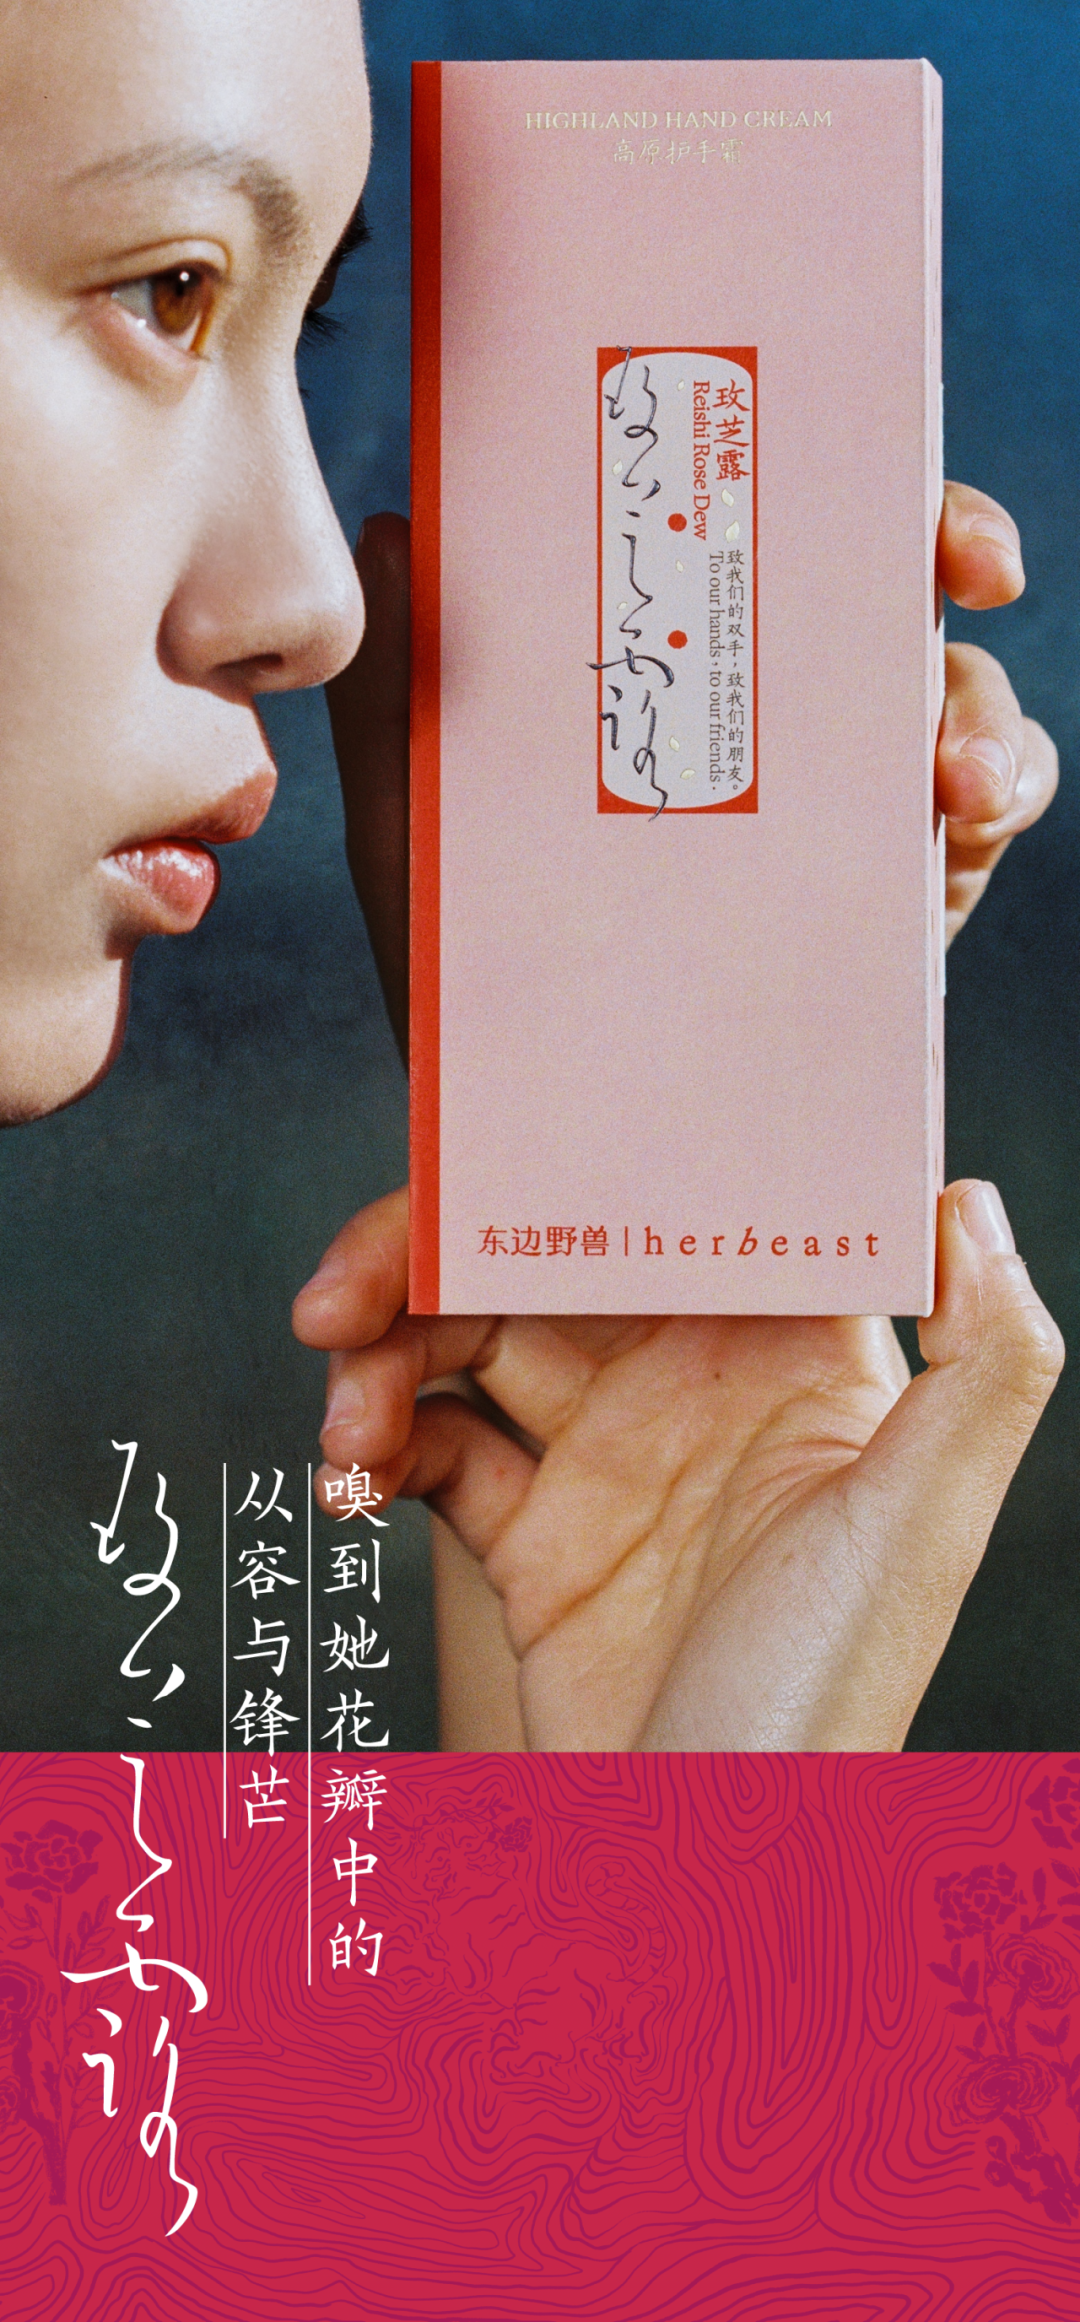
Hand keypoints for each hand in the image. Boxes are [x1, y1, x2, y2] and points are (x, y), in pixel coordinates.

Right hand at [293, 1180, 1061, 1750]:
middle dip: (428, 1254)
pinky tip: (351, 1477)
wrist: (700, 1883)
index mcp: (796, 1361)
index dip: (582, 1165)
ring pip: (468, 1339)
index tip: (489, 1160)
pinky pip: (434, 1445)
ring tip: (343, 1419)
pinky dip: (378, 1443)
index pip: (678, 1211)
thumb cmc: (830, 1702)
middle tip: (341, 1292)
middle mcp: (698, 1393)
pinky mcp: (534, 1540)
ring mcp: (609, 1463)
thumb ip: (988, 1358)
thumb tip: (959, 1199)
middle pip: (544, 1258)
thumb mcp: (927, 1522)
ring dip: (384, 1350)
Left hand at [325, 484, 1058, 1049]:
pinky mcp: (901, 894)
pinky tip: (966, 817)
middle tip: (969, 560)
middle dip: (949, 540)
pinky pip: (983, 820)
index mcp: (663, 676)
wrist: (535, 1128)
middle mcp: (769, 717)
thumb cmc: (474, 972)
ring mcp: (844, 802)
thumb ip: (398, 702)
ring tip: (954, 770)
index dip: (806, 465)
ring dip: (980, 709)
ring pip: (955, 700)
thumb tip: (395, 533)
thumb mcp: (413, 836)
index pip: (746, 538)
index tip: (835, 438)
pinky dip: (1001, 795)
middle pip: (882, 587)